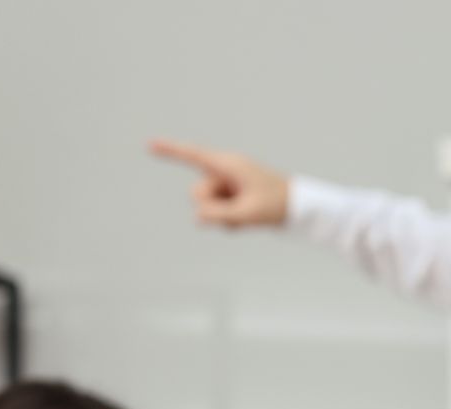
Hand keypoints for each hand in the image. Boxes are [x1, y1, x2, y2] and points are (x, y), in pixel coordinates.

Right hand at [149, 138, 289, 227]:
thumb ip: (218, 215)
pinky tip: (249, 221)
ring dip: (224, 218)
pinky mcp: (232, 199)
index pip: (193, 155)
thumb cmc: (278, 204)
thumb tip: (197, 217)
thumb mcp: (247, 213)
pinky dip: (230, 223)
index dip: (170, 151)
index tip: (149, 145)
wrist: (301, 208)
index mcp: (229, 165)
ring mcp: (228, 187)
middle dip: (211, 208)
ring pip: (207, 208)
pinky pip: (218, 216)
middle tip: (240, 211)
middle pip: (197, 194)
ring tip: (249, 216)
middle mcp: (225, 173)